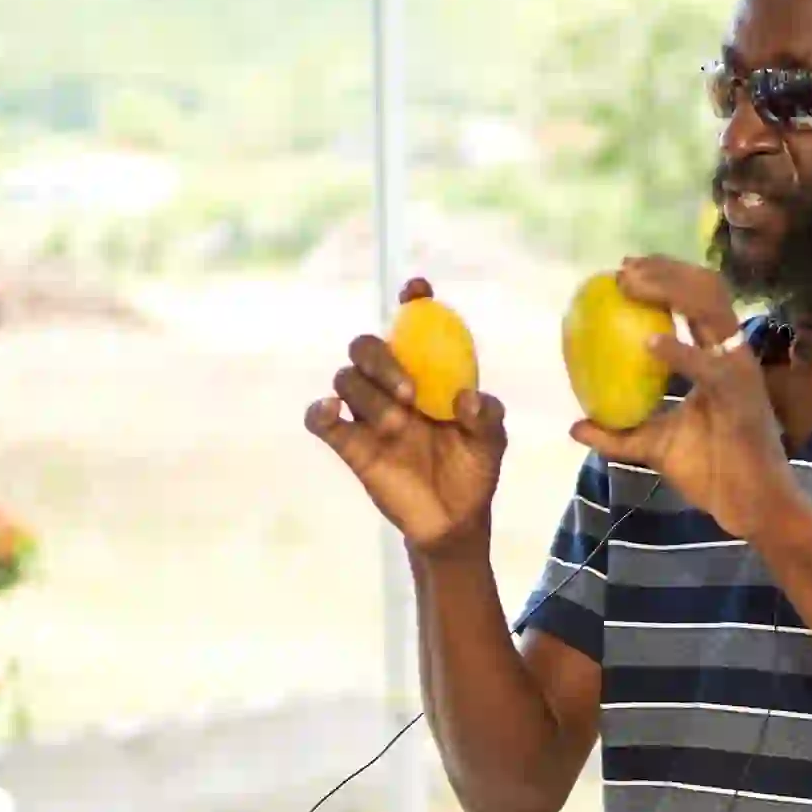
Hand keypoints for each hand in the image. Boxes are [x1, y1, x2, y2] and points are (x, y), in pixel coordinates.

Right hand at [306, 277, 506, 557]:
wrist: (454, 520)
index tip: (416, 291)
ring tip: (398, 427)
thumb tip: (467, 399)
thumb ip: (486, 416)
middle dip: (382, 359)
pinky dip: (321, 411)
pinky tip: (333, 414)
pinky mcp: (350, 444)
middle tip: (410, 393)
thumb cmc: (473, 471)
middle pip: (366, 346)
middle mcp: (392, 385)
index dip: (412, 301)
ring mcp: (368, 414)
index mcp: (429, 372)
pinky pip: (320, 419)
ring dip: (369, 396)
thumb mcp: (491, 441)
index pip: (414, 324)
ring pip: (346, 379)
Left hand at [570, 257, 797, 542]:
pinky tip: (649, 343)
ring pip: (711, 308)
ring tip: (632, 286)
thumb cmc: (710, 470)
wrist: (745, 505)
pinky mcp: (741, 394)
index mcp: (715, 358)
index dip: (662, 278)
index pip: (694, 301)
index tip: (622, 272)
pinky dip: (679, 352)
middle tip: (622, 270)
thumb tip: (576, 425)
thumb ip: (617, 434)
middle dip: (664, 270)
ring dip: (670, 290)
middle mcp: (730, 354)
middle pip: (704, 289)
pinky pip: (708, 366)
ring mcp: (738, 370)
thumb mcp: (653, 446)